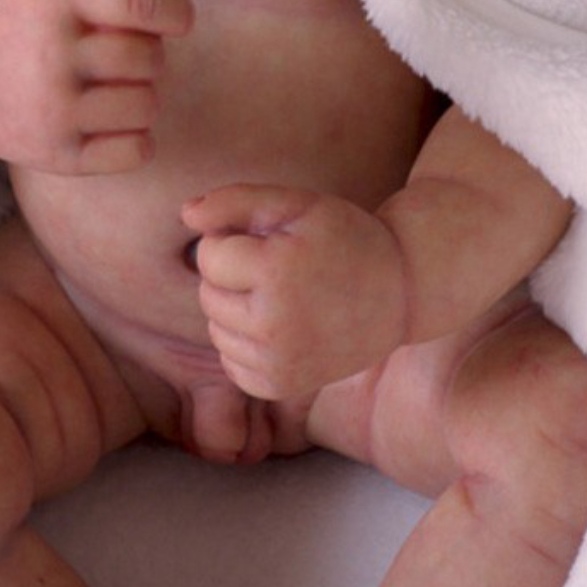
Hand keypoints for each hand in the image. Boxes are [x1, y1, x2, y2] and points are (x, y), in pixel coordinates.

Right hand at [0, 0, 191, 172]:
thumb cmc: (35, 23)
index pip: (141, 2)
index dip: (176, 12)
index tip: (177, 20)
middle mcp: (51, 53)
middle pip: (149, 58)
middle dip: (149, 57)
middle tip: (120, 60)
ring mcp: (51, 108)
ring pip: (147, 105)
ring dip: (143, 98)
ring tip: (113, 90)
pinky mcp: (56, 155)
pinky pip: (136, 151)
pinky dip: (136, 141)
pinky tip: (111, 126)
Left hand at [184, 185, 408, 398]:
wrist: (400, 293)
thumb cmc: (345, 239)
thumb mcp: (297, 204)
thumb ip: (235, 201)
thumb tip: (185, 215)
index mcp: (276, 272)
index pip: (209, 255)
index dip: (233, 240)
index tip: (270, 240)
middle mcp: (274, 324)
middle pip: (208, 295)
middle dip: (232, 277)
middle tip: (278, 268)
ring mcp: (279, 362)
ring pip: (216, 330)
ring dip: (236, 310)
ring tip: (281, 296)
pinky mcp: (281, 385)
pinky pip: (231, 364)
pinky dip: (246, 345)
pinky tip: (281, 327)